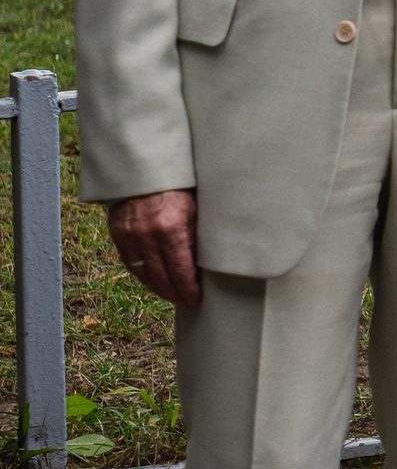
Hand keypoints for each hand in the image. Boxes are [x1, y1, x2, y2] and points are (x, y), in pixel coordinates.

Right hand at [107, 189, 199, 307]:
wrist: (146, 167)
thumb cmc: (181, 183)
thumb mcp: (198, 206)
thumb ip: (199, 234)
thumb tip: (206, 262)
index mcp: (172, 229)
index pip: (181, 271)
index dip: (189, 289)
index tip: (197, 298)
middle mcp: (148, 236)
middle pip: (162, 277)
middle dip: (176, 293)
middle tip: (187, 301)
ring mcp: (130, 236)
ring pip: (145, 274)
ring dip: (159, 289)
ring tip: (173, 295)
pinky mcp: (118, 234)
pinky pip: (131, 264)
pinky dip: (143, 276)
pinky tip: (154, 282)